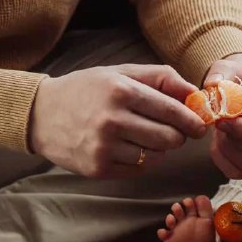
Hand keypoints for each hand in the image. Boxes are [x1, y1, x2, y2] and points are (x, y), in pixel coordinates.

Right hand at [29, 64, 206, 177]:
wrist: (41, 114)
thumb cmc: (88, 90)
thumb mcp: (122, 73)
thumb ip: (162, 78)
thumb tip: (197, 94)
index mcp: (121, 91)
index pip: (173, 112)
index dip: (192, 121)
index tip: (200, 126)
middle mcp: (112, 120)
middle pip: (169, 139)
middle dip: (176, 136)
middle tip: (171, 131)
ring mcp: (103, 147)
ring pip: (156, 156)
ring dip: (157, 148)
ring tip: (141, 135)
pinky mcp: (97, 169)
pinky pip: (138, 169)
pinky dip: (140, 160)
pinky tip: (125, 147)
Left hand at [203, 53, 241, 178]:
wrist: (238, 95)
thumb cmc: (238, 81)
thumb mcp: (229, 69)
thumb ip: (221, 73)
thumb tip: (213, 85)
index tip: (220, 121)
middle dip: (236, 140)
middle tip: (220, 126)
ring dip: (228, 150)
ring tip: (220, 131)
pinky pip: (240, 172)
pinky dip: (223, 160)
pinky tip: (219, 143)